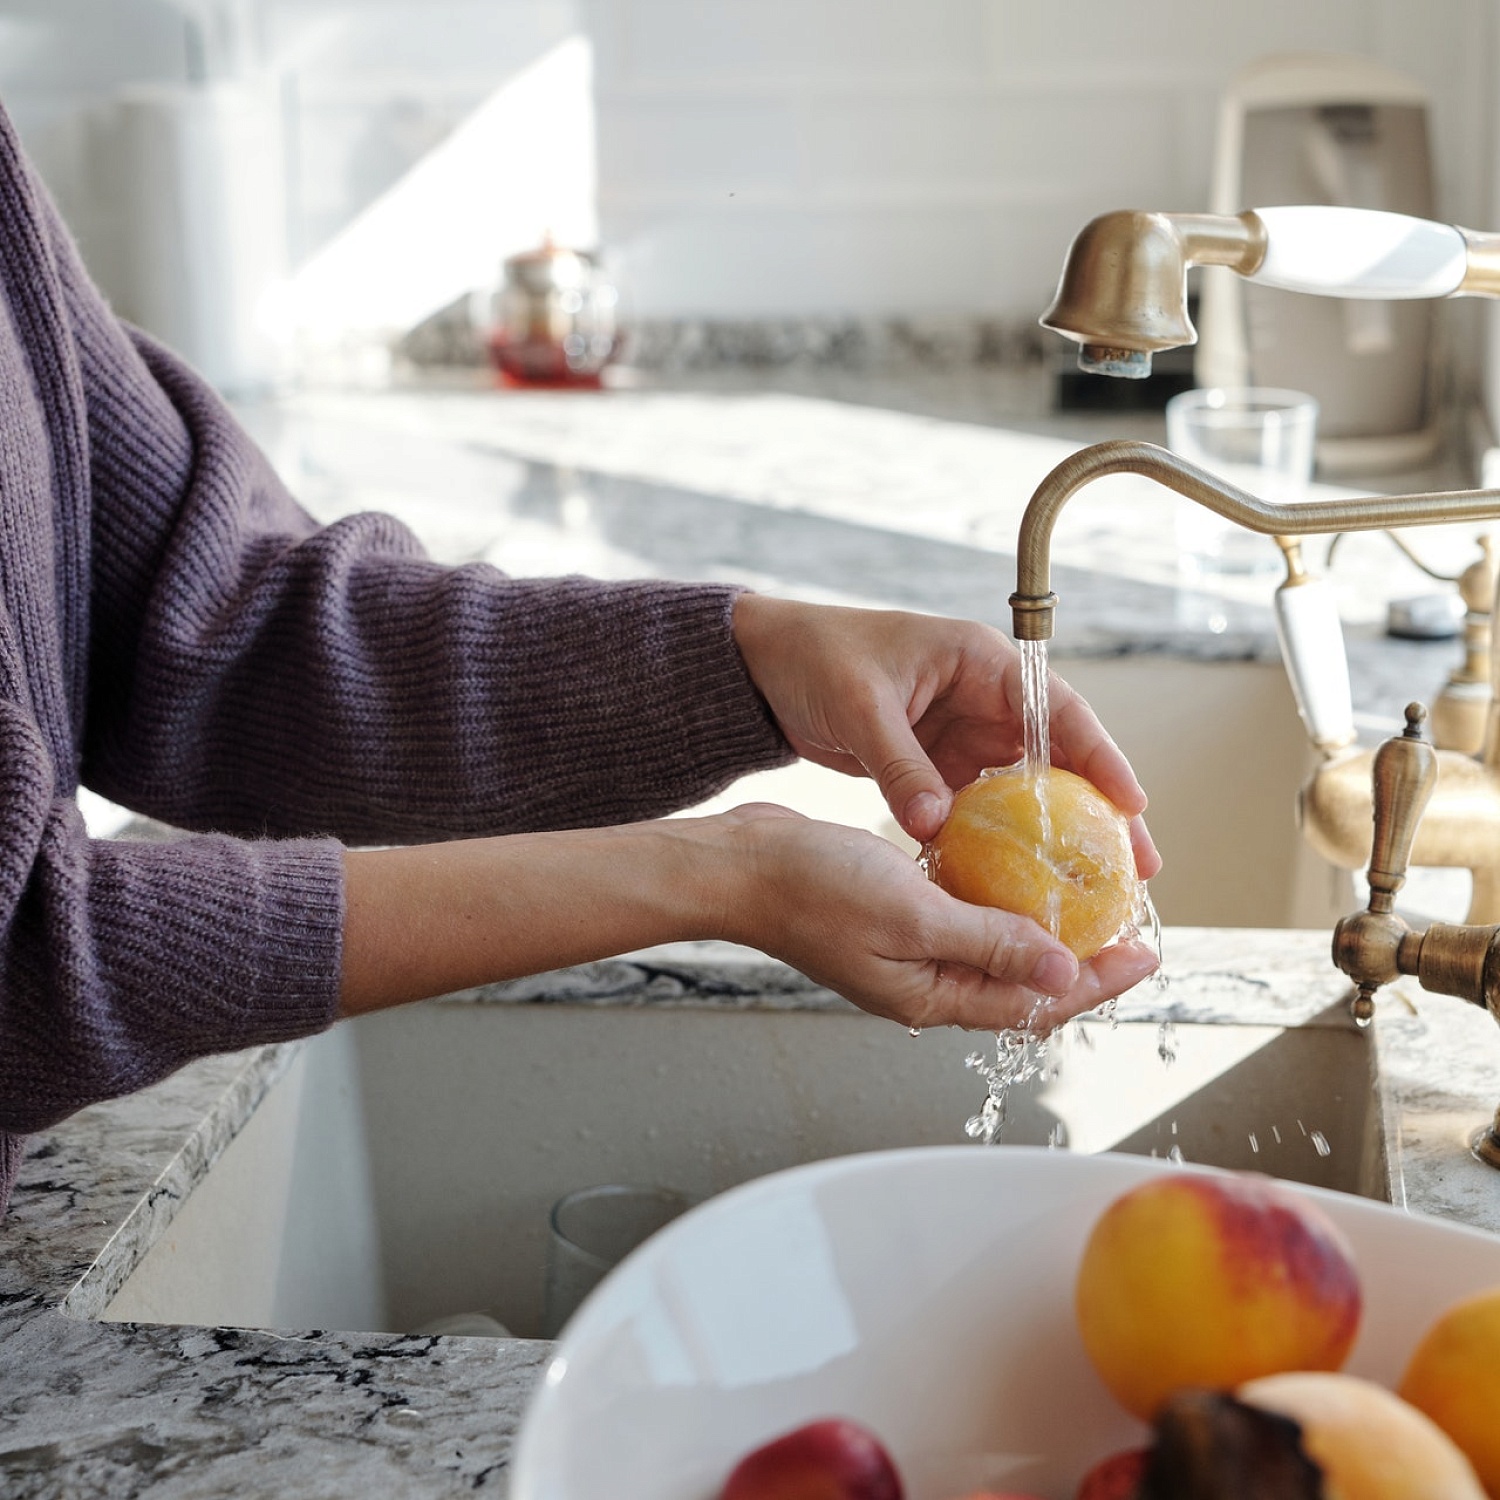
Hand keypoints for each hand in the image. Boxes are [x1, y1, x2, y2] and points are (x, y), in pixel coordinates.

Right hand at [705, 804, 1159, 1029]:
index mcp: (929, 997)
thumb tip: (1062, 971)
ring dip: (1041, 926)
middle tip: (1128, 925)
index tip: (1144, 953)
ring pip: (994, 947)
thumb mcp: (913, 915)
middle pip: (1021, 981)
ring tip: (1087, 897)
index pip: (1033, 1002)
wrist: (742, 865)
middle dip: (1080, 958)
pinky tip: (1017, 866)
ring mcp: (908, 950)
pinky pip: (962, 914)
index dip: (1095, 980)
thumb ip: (989, 943)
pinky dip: (997, 897)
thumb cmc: (811, 890)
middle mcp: (925, 982)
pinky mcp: (895, 916)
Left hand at [733, 594, 1160, 876]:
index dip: (1102, 757)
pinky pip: (983, 806)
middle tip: (1137, 866)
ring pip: (1028, 788)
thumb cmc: (813, 658)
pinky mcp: (939, 763)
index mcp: (980, 662)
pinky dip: (1001, 840)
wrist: (765, 665)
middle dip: (1099, 810)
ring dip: (1058, 835)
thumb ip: (900, 765)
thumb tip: (936, 826)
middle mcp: (984, 697)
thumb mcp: (860, 707)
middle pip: (1060, 757)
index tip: (1132, 804)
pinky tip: (1021, 883)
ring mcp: (964, 733)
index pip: (1058, 709)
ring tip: (1094, 887)